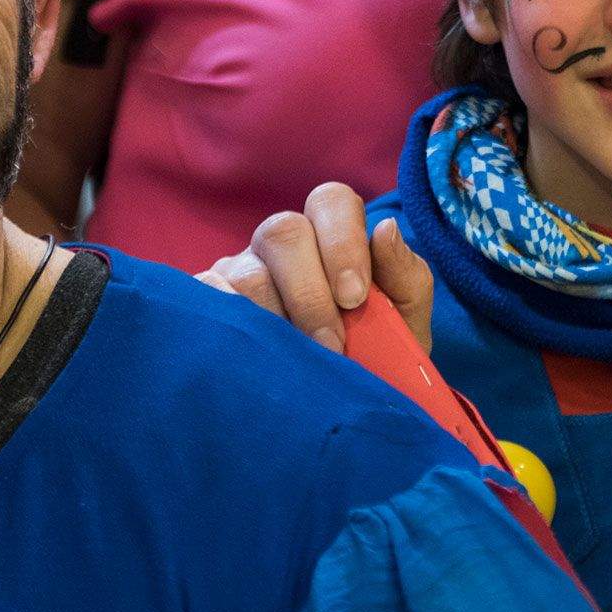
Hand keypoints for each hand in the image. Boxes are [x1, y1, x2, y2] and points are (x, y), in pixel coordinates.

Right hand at [198, 182, 436, 353]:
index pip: (330, 201)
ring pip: (247, 274)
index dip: (341, 241)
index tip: (355, 298)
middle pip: (283, 232)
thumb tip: (385, 230)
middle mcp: (280, 244)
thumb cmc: (376, 356)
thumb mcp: (403, 323)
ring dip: (278, 322)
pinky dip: (233, 328)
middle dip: (311, 292)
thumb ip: (404, 277)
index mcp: (329, 234)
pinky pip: (206, 297)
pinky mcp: (207, 304)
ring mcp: (238, 270)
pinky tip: (258, 359)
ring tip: (301, 367)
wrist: (336, 410)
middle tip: (333, 346)